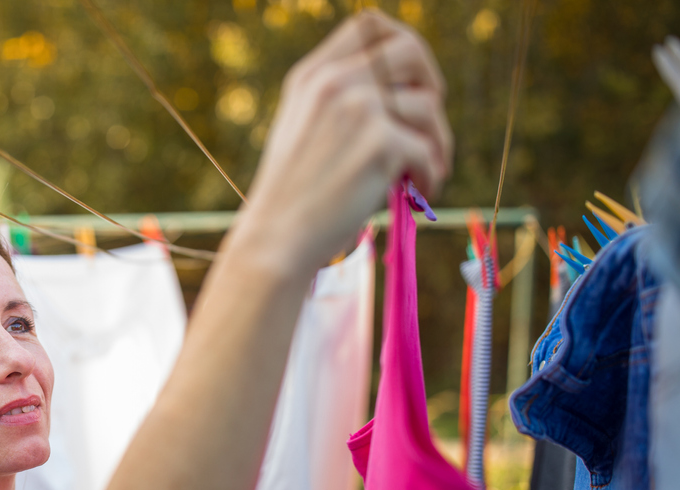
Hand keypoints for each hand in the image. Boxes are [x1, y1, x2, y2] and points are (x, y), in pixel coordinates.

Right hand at [237, 10, 452, 281]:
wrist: (277, 238)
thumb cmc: (292, 195)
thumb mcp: (302, 129)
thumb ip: (339, 100)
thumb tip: (409, 93)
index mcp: (311, 76)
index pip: (370, 25)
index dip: (401, 45)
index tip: (409, 81)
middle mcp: (334, 83)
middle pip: (410, 49)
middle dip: (432, 84)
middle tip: (428, 123)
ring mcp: (359, 110)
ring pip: (428, 106)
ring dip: (437, 141)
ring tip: (423, 170)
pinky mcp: (381, 143)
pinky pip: (428, 150)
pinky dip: (431, 173)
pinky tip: (418, 190)